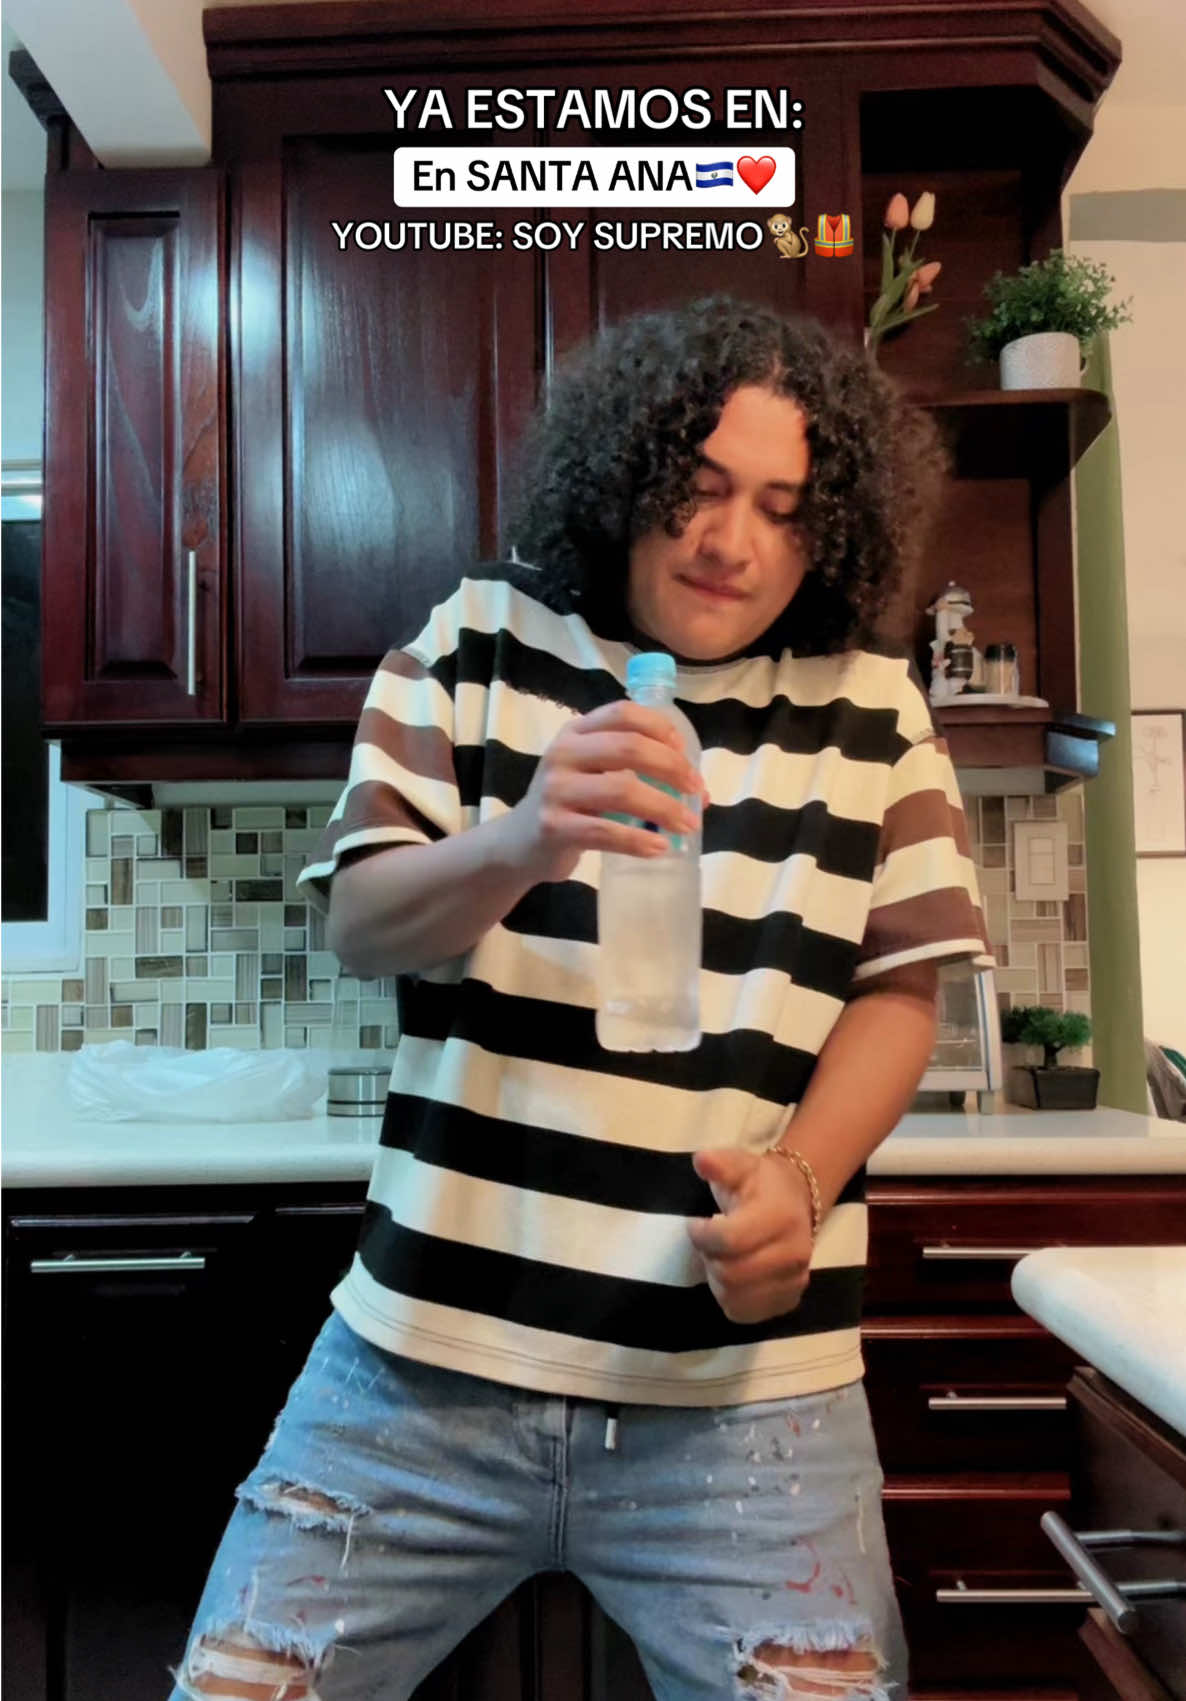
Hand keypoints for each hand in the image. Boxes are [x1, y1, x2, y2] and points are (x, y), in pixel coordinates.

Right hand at [504, 699, 707, 883]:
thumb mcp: (594, 774)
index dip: (662, 729)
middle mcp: (563, 753)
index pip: (624, 713)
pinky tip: (660, 848)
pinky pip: (605, 831)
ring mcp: (556, 790)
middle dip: (672, 768)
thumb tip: (699, 792)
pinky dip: (639, 841)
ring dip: (664, 808)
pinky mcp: (553, 827)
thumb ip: (636, 772)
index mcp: (576, 732)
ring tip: (688, 825)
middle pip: (629, 747)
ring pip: (621, 790)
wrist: (519, 843)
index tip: (685, 754)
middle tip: (696, 792)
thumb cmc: (569, 805)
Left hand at [686, 1147, 813, 1324]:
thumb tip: (702, 1160)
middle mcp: (794, 1253)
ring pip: (735, 1298)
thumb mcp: (740, 1164)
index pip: (730, 1240)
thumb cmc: (761, 1183)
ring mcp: (794, 1281)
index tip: (695, 1223)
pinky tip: (732, 1276)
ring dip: (717, 1279)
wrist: (798, 1201)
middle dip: (709, 1258)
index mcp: (780, 1217)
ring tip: (721, 1257)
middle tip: (708, 1243)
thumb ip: (720, 1164)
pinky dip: (730, 1298)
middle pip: (731, 1274)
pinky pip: (746, 1314)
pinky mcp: (789, 1301)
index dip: (702, 1235)